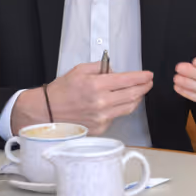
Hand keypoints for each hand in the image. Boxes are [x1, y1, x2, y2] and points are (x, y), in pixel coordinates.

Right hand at [12, 62, 152, 135]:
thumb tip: (115, 71)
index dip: (141, 77)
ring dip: (137, 98)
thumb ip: (100, 67)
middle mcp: (101, 103)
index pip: (127, 80)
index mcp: (96, 85)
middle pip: (133, 95)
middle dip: (144, 87)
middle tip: (148, 82)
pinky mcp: (100, 128)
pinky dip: (120, 108)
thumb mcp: (80, 70)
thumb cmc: (61, 91)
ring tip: (139, 91)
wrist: (47, 111)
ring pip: (129, 108)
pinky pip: (117, 117)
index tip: (148, 75)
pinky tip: (118, 103)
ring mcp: (102, 117)